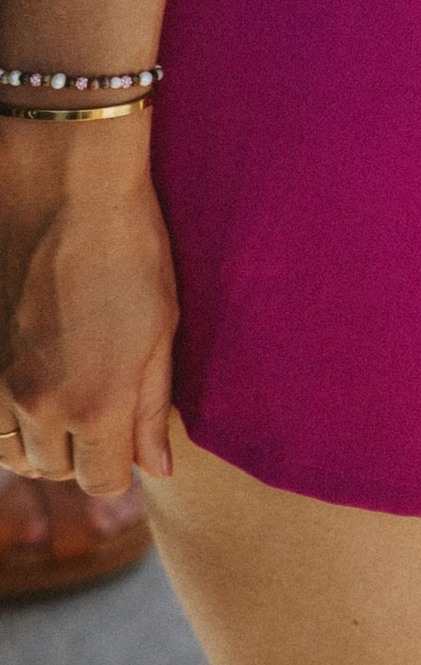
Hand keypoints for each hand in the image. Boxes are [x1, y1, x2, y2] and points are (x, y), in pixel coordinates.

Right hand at [0, 114, 177, 493]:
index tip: (129, 438)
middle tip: (101, 410)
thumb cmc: (130, 245)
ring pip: (12, 451)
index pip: (105, 481)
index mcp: (98, 402)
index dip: (122, 466)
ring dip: (39, 438)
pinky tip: (29, 383)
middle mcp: (39, 404)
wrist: (63, 183)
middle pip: (56, 470)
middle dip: (82, 451)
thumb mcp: (161, 325)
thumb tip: (159, 468)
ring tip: (64, 396)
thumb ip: (154, 406)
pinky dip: (5, 416)